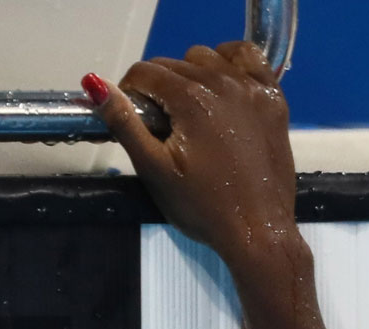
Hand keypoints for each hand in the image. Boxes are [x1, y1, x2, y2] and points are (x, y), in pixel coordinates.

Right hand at [84, 43, 296, 261]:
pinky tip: (224, 86)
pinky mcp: (274, 99)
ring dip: (192, 75)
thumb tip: (95, 84)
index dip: (130, 94)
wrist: (258, 232)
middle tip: (166, 128)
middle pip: (174, 64)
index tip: (137, 121)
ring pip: (209, 57)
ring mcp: (252, 88)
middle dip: (160, 90)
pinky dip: (231, 63)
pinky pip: (248, 58)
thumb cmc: (203, 207)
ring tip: (193, 113)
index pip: (144, 72)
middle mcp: (223, 81)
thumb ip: (124, 123)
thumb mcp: (154, 170)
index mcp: (191, 98)